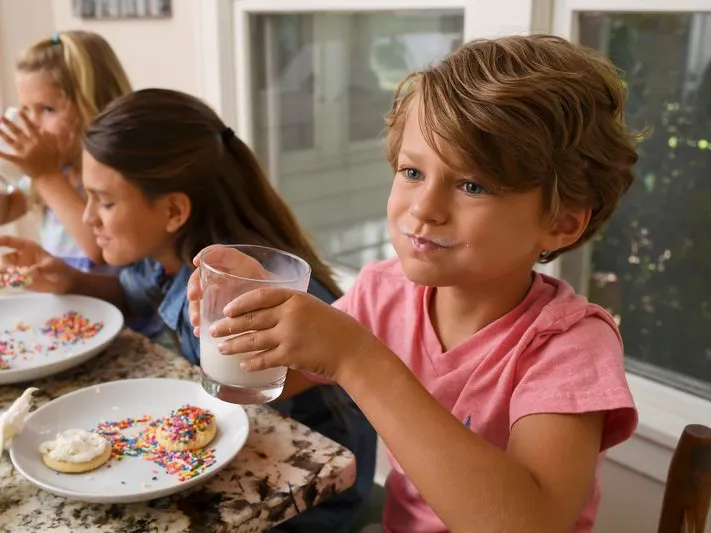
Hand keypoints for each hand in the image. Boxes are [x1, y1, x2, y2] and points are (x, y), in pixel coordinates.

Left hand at [0, 110, 77, 177]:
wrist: (49, 175)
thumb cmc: (53, 162)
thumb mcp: (55, 147)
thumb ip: (50, 137)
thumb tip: (44, 130)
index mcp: (39, 141)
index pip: (30, 127)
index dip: (24, 119)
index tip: (19, 111)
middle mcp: (30, 144)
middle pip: (18, 132)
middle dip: (9, 124)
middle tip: (1, 117)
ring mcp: (24, 153)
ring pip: (11, 141)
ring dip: (3, 134)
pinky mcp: (19, 161)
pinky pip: (8, 156)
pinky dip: (1, 153)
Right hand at [0, 235, 73, 292]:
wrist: (64, 283)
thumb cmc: (59, 268)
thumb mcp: (53, 266)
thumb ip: (41, 268)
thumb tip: (30, 272)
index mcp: (28, 248)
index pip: (11, 242)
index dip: (1, 240)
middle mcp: (19, 257)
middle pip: (4, 258)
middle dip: (3, 264)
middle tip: (10, 270)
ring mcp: (18, 269)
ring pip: (3, 269)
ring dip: (1, 273)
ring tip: (3, 278)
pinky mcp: (18, 280)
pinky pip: (6, 280)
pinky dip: (2, 281)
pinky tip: (2, 283)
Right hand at [187, 245, 268, 335]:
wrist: (281, 310)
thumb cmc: (273, 288)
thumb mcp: (263, 275)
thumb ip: (242, 264)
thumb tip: (214, 261)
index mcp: (234, 265)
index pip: (214, 256)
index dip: (204, 256)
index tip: (197, 262)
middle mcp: (223, 278)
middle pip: (200, 279)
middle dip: (194, 288)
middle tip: (194, 297)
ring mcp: (219, 295)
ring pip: (199, 300)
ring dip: (195, 310)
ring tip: (197, 321)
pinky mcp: (218, 312)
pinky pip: (205, 316)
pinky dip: (200, 324)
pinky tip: (199, 331)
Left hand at [208, 288, 382, 382]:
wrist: (352, 349)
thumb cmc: (335, 329)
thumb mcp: (313, 308)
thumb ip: (290, 308)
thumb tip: (264, 315)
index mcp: (295, 297)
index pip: (260, 295)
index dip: (241, 302)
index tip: (227, 309)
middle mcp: (289, 314)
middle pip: (250, 318)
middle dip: (229, 325)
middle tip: (214, 330)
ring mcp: (288, 335)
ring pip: (252, 339)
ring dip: (233, 345)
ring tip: (221, 348)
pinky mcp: (290, 355)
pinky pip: (263, 358)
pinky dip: (251, 362)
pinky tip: (243, 364)